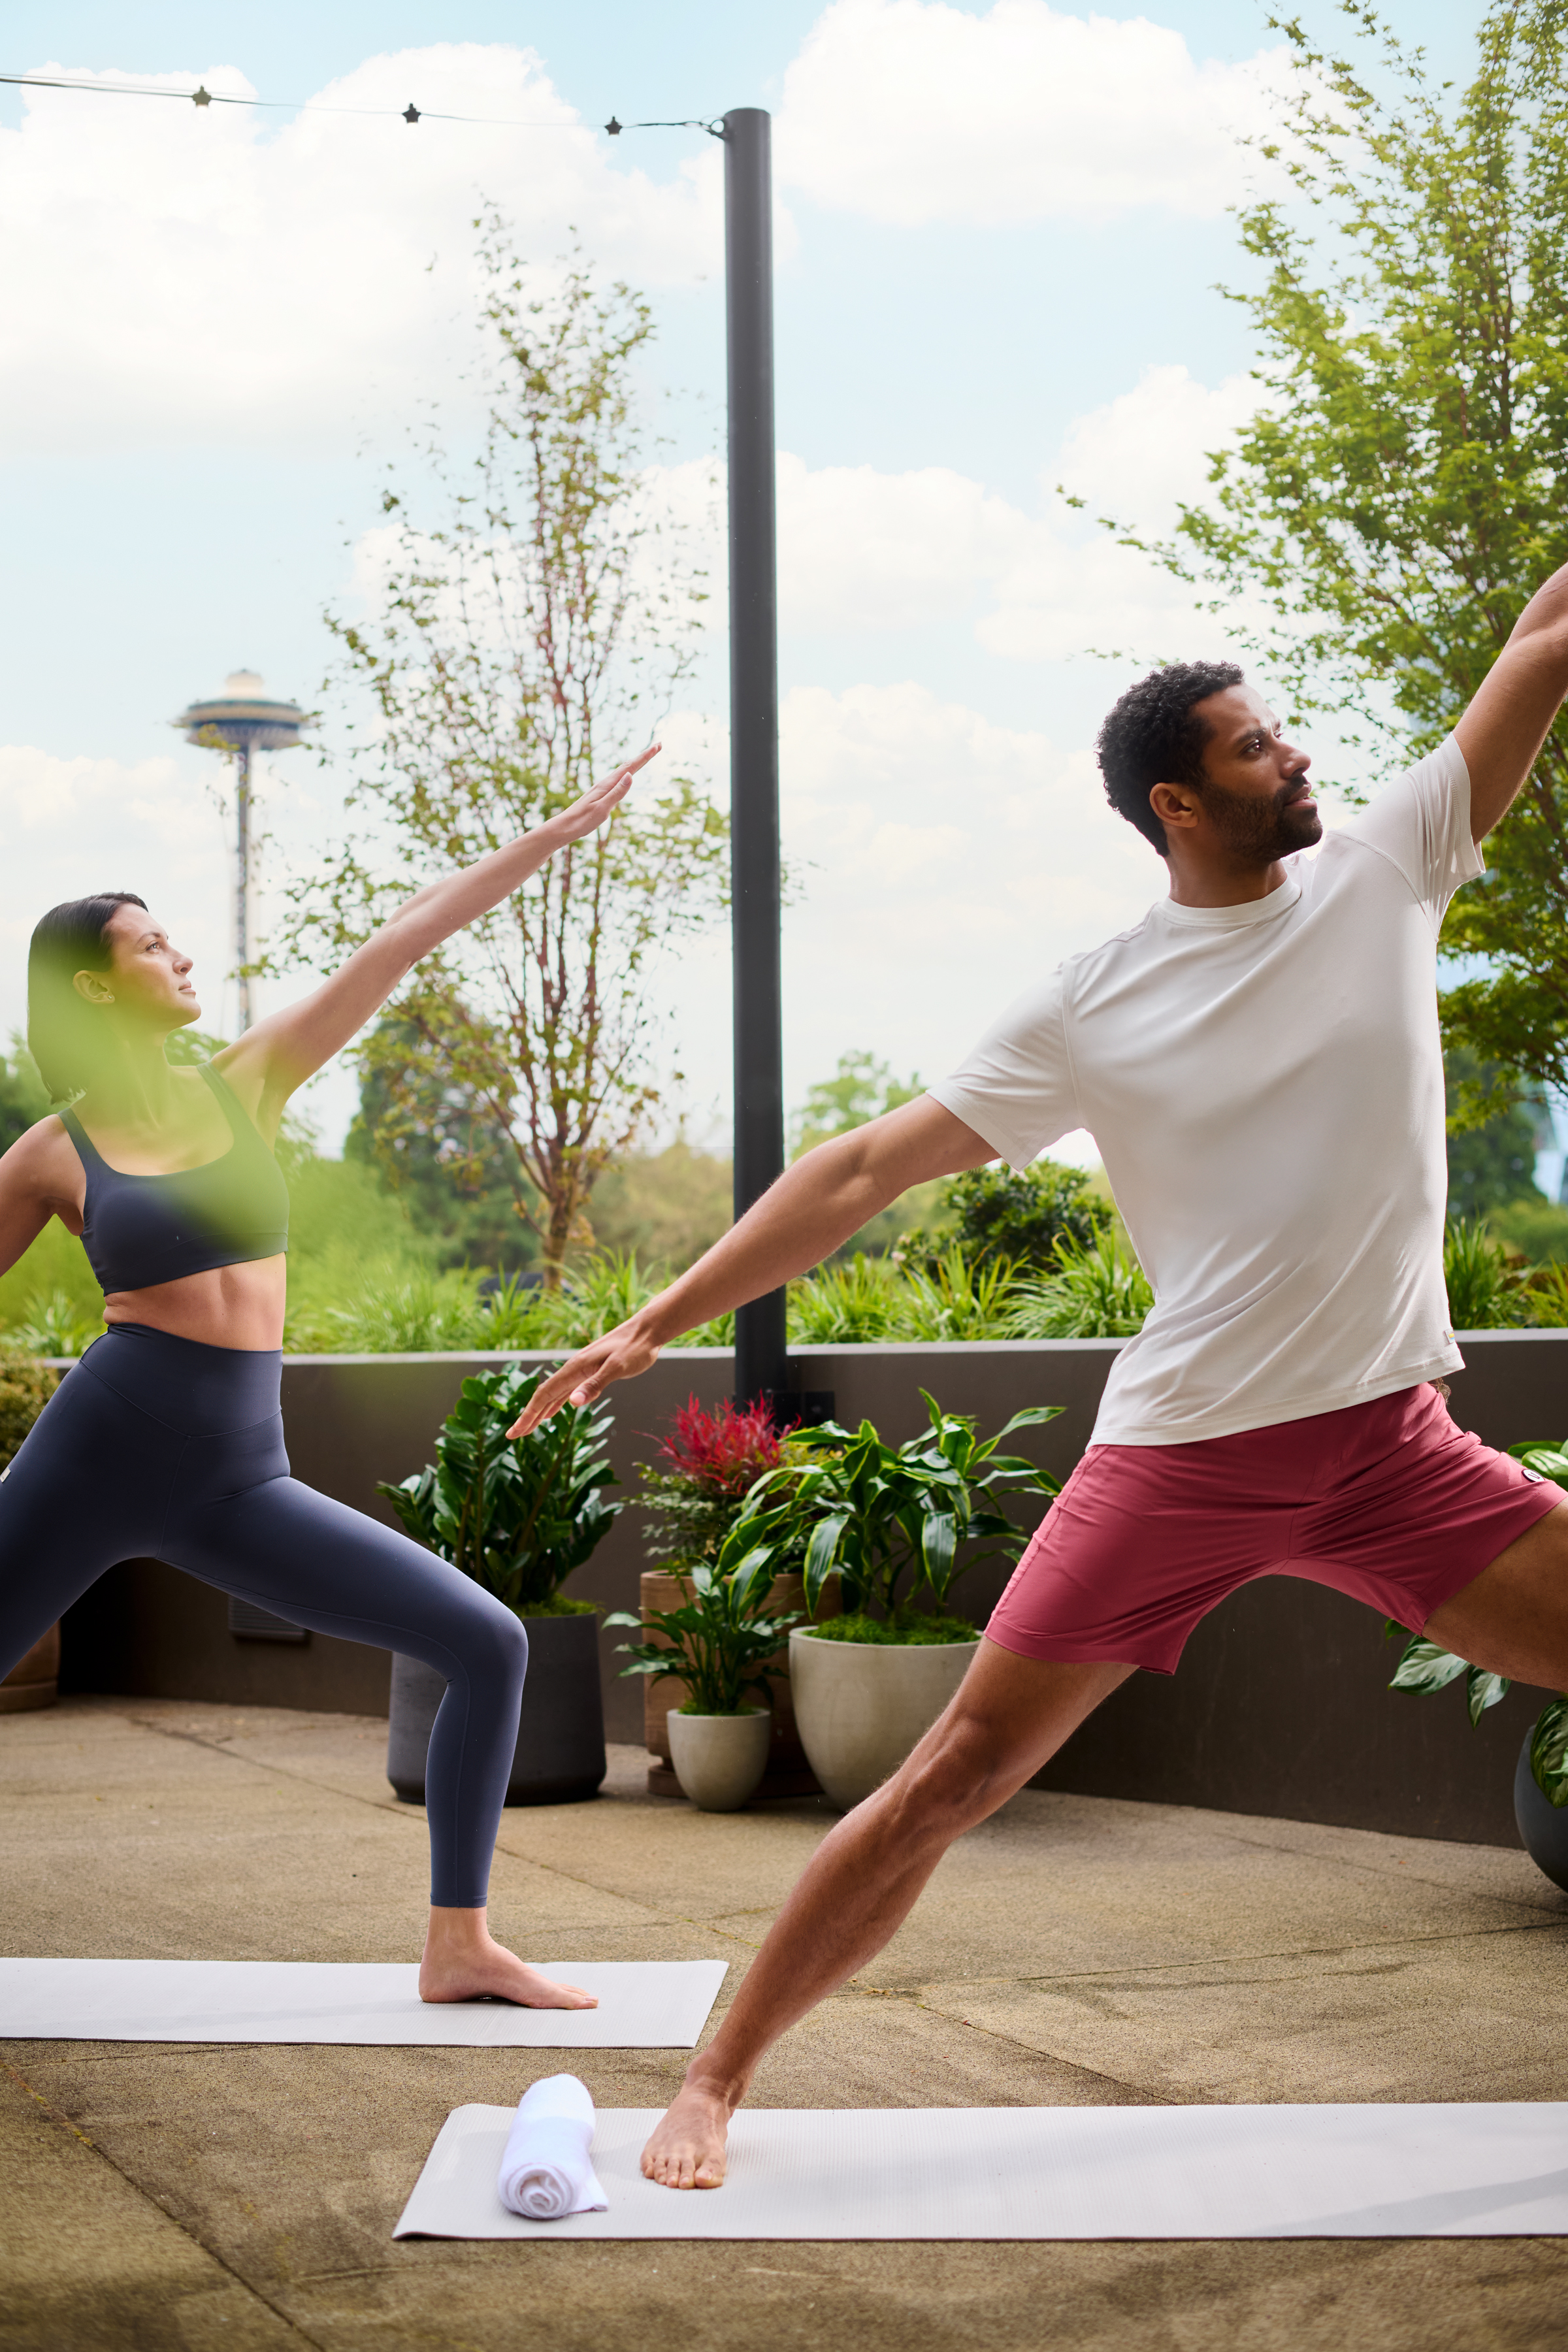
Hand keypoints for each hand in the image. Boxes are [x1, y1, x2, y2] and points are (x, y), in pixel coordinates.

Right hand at [507, 1315, 663, 1435]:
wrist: (647, 1330)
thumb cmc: (635, 1348)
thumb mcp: (617, 1368)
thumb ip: (595, 1384)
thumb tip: (573, 1403)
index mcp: (575, 1368)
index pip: (544, 1395)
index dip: (528, 1415)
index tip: (515, 1433)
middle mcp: (573, 1369)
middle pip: (543, 1396)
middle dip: (527, 1417)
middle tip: (512, 1436)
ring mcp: (581, 1371)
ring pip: (553, 1395)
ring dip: (538, 1412)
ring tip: (526, 1428)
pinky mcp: (590, 1373)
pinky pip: (565, 1392)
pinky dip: (554, 1404)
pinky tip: (550, 1413)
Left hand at [551, 744, 660, 845]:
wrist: (564, 827)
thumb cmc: (582, 821)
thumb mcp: (602, 809)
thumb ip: (617, 793)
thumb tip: (630, 775)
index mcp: (607, 785)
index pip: (630, 768)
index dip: (645, 757)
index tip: (657, 746)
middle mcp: (605, 783)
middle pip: (628, 765)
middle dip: (644, 756)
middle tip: (658, 745)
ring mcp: (602, 788)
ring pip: (622, 771)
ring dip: (636, 762)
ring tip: (647, 755)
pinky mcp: (600, 794)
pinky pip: (617, 778)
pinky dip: (627, 771)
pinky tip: (627, 774)